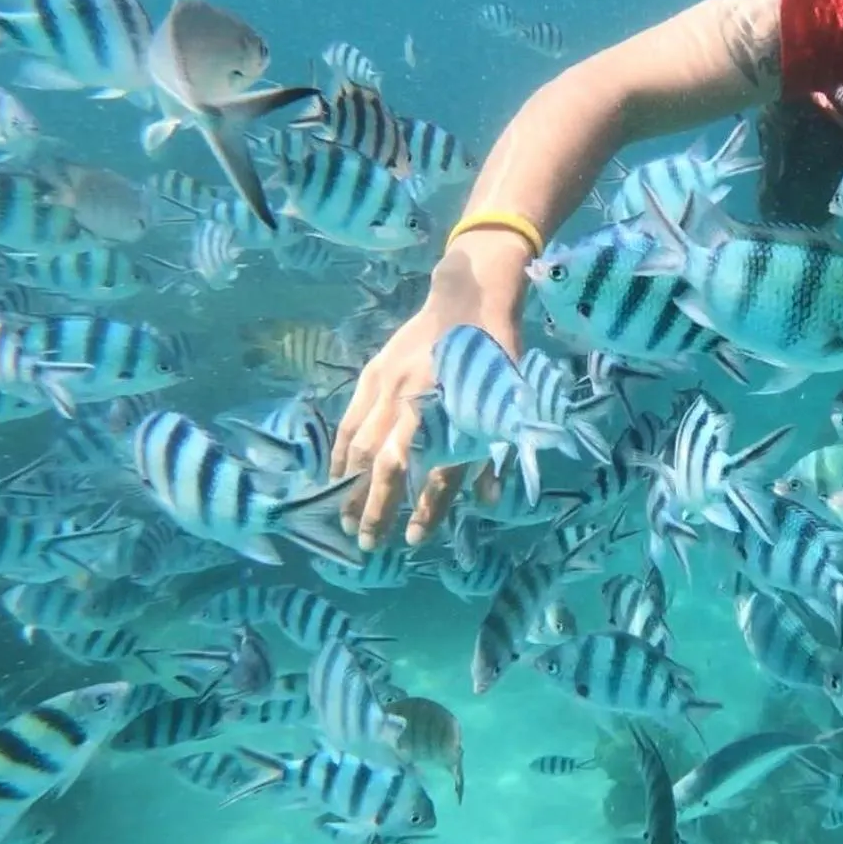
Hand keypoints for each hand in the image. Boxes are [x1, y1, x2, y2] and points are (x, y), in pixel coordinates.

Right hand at [330, 229, 530, 549]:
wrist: (470, 299)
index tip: (412, 539)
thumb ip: (496, 451)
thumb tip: (488, 501)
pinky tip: (334, 476)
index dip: (424, 509)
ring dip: (351, 486)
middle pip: (388, 467)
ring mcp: (390, 390)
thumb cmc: (495, 356)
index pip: (435, 473)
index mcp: (454, 415)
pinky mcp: (373, 375)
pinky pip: (349, 422)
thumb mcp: (508, 402)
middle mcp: (418, 406)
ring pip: (361, 447)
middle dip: (375, 508)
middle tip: (366, 543)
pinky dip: (340, 453)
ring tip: (344, 519)